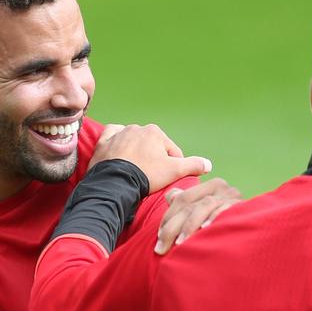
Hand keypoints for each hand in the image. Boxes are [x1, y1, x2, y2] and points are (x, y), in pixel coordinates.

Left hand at [91, 124, 211, 192]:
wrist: (115, 183)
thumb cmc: (146, 176)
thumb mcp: (174, 171)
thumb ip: (193, 165)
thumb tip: (208, 164)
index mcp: (154, 131)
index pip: (170, 150)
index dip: (173, 166)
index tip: (167, 179)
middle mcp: (136, 128)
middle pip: (150, 146)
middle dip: (152, 159)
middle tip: (150, 176)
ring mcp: (118, 134)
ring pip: (131, 141)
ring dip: (135, 151)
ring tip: (135, 168)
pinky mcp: (103, 143)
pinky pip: (110, 138)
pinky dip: (114, 142)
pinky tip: (117, 150)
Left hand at [155, 178, 241, 254]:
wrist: (253, 233)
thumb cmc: (222, 225)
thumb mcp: (201, 211)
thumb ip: (186, 201)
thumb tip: (171, 195)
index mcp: (209, 186)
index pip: (181, 199)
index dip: (167, 218)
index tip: (159, 239)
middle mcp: (221, 187)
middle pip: (189, 203)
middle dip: (172, 227)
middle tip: (161, 248)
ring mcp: (232, 195)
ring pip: (203, 206)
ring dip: (189, 226)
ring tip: (180, 244)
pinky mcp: (241, 206)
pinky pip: (224, 210)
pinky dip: (212, 219)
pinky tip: (204, 230)